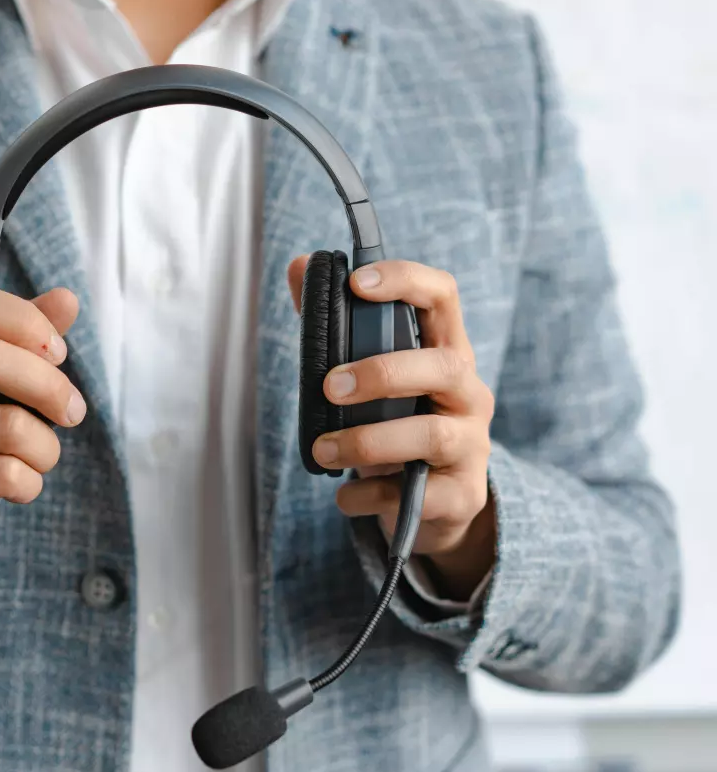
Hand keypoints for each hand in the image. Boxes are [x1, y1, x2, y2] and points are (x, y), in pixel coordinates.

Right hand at [0, 285, 84, 566]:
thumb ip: (19, 337)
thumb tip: (67, 298)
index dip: (26, 321)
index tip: (57, 353)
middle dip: (49, 385)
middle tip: (72, 411)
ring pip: (9, 427)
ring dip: (46, 448)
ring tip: (40, 456)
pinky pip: (4, 475)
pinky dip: (31, 483)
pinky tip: (21, 484)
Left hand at [288, 256, 497, 600]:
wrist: (435, 505)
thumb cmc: (397, 426)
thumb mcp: (371, 378)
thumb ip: (337, 325)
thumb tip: (300, 266)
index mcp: (445, 352)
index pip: (443, 297)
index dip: (406, 281)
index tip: (357, 283)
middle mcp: (468, 394)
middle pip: (444, 367)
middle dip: (382, 373)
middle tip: (329, 387)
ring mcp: (471, 446)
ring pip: (431, 435)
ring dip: (365, 442)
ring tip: (322, 450)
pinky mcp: (461, 496)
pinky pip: (415, 494)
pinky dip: (369, 495)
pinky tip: (344, 496)